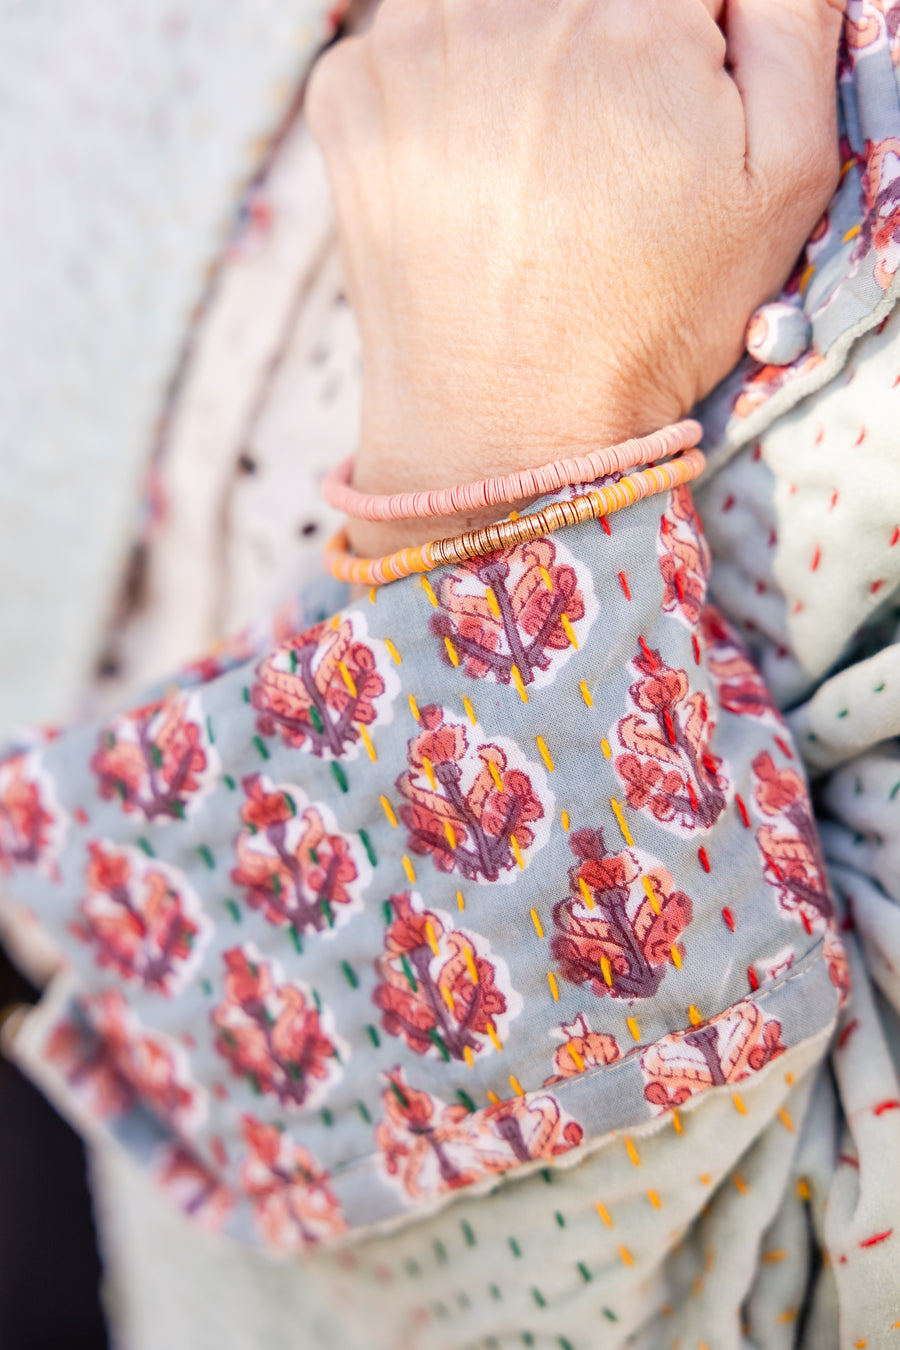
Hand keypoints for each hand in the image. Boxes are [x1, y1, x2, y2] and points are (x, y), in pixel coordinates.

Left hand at [307, 0, 843, 552]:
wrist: (505, 429)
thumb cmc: (652, 319)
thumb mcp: (786, 179)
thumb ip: (792, 22)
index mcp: (634, 9)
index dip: (683, 38)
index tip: (664, 112)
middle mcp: (513, 1)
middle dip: (602, 43)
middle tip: (601, 149)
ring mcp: (415, 41)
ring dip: (519, 49)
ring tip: (534, 159)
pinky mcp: (350, 92)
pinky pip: (412, 39)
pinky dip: (443, 86)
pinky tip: (473, 173)